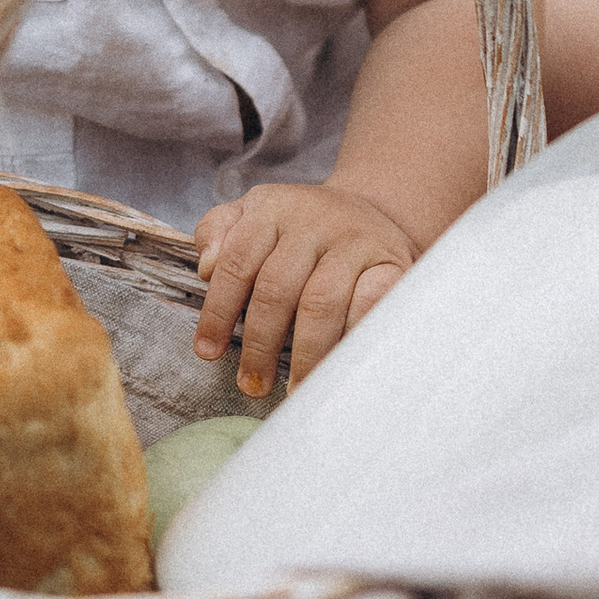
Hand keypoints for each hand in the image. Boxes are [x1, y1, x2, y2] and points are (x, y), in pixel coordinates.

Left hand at [192, 180, 416, 398]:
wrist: (371, 210)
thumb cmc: (301, 228)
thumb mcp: (254, 214)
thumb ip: (218, 232)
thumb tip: (207, 267)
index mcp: (272, 208)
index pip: (237, 262)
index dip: (218, 311)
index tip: (208, 352)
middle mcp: (313, 220)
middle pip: (277, 288)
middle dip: (260, 343)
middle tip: (252, 383)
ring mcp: (354, 241)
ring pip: (320, 303)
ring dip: (304, 352)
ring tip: (294, 389)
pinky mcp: (391, 263)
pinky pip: (369, 306)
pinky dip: (349, 339)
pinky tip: (336, 366)